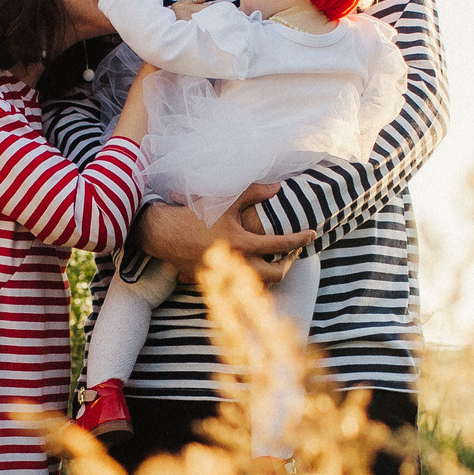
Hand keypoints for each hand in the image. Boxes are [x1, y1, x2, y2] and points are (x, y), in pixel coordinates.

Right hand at [135, 182, 311, 278]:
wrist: (162, 233)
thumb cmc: (193, 213)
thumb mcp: (224, 199)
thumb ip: (253, 193)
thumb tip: (278, 188)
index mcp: (242, 242)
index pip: (280, 245)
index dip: (300, 239)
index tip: (311, 234)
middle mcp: (236, 262)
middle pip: (275, 274)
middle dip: (289, 265)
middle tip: (294, 254)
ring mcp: (225, 275)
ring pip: (259, 284)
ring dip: (271, 274)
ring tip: (275, 261)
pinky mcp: (214, 281)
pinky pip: (238, 286)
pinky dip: (249, 280)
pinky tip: (250, 267)